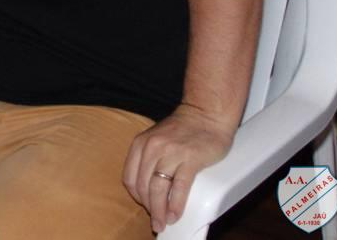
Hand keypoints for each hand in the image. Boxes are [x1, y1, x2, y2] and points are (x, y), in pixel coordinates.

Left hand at [122, 104, 235, 232]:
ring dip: (160, 210)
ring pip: (158, 189)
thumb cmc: (183, 130)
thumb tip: (147, 188)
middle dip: (149, 208)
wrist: (206, 114)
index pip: (130, 178)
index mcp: (140, 143)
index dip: (136, 196)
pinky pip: (179, 187)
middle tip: (156, 221)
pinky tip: (175, 214)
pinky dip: (175, 204)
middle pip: (143, 186)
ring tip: (164, 222)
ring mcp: (171, 153)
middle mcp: (152, 147)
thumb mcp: (156, 139)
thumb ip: (149, 158)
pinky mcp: (190, 159)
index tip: (145, 206)